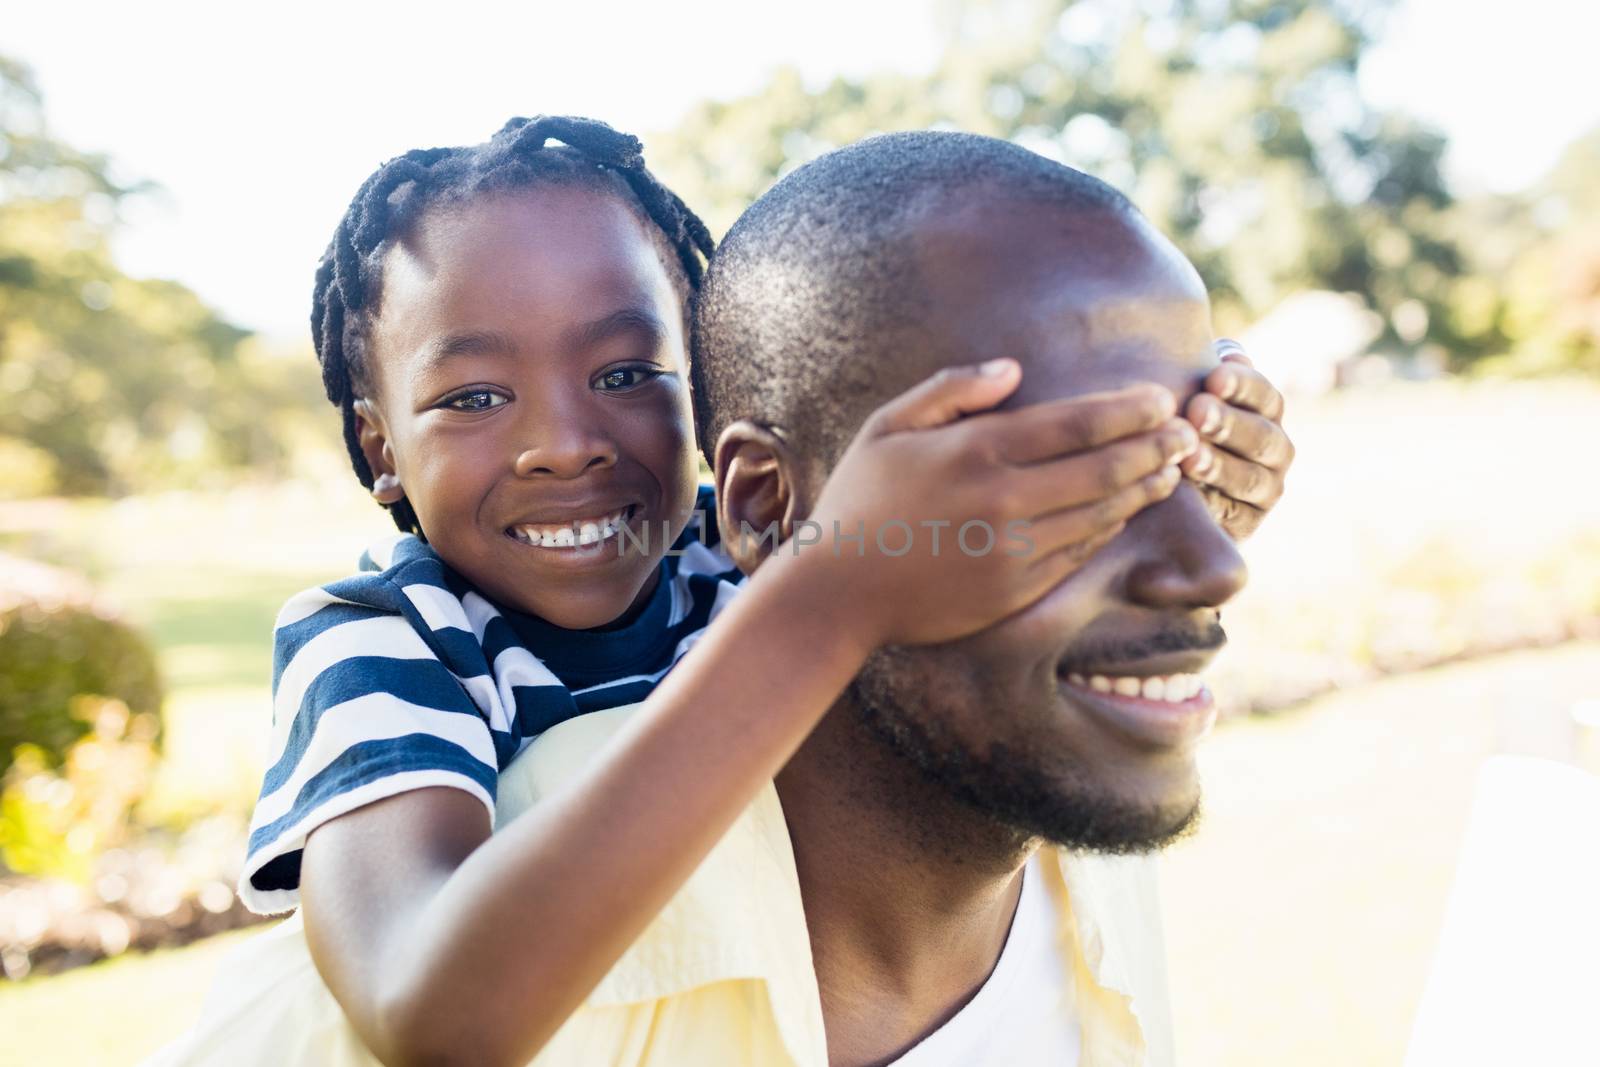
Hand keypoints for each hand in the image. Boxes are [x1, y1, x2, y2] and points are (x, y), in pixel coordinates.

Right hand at [798, 358, 1196, 647]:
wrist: (837, 594)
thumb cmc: (861, 502)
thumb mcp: (888, 427)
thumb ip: (952, 389)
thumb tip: (1015, 368)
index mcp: (976, 450)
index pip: (1077, 423)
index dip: (1130, 410)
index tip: (1161, 398)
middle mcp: (1005, 500)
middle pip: (1105, 468)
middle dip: (1156, 446)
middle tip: (1188, 431)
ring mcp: (1015, 550)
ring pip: (1102, 514)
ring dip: (1144, 489)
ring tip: (1172, 470)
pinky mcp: (1017, 590)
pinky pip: (1079, 554)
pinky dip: (1109, 529)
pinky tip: (1125, 511)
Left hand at [1180, 340, 1294, 539]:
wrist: (1162, 488)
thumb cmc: (1174, 420)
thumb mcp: (1185, 391)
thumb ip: (1201, 370)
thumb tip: (1226, 349)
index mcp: (1265, 410)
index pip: (1263, 395)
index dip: (1242, 384)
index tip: (1213, 375)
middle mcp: (1274, 448)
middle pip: (1262, 435)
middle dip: (1229, 423)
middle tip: (1197, 411)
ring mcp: (1265, 489)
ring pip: (1250, 478)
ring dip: (1220, 466)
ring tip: (1189, 457)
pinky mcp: (1246, 524)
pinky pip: (1236, 516)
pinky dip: (1213, 505)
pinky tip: (1187, 494)